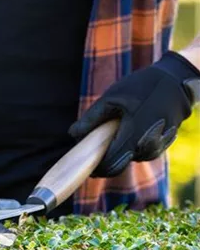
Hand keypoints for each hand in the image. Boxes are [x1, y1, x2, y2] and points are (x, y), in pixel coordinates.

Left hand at [69, 51, 199, 177]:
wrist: (176, 81)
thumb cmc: (141, 87)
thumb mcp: (111, 98)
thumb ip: (91, 118)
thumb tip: (73, 135)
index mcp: (132, 136)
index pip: (110, 164)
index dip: (95, 167)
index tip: (85, 164)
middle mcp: (147, 146)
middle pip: (119, 166)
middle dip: (104, 163)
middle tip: (92, 154)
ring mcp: (157, 147)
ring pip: (131, 159)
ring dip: (119, 153)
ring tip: (113, 134)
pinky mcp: (163, 144)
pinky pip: (142, 153)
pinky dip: (132, 147)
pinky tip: (129, 131)